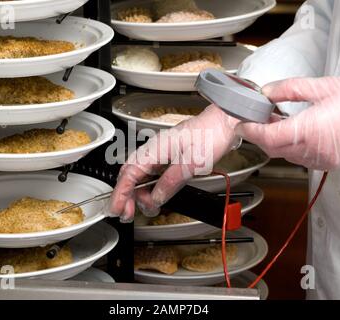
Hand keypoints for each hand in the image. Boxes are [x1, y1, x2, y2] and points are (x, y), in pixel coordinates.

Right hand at [109, 104, 240, 221]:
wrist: (223, 123)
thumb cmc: (209, 135)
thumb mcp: (192, 163)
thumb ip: (171, 181)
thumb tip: (156, 198)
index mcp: (155, 149)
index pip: (129, 173)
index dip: (121, 193)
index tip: (117, 209)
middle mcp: (153, 150)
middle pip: (130, 175)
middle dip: (126, 196)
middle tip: (127, 214)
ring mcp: (159, 153)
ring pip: (140, 176)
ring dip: (139, 194)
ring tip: (147, 209)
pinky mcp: (167, 157)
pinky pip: (151, 174)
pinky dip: (149, 188)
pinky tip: (153, 197)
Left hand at [236, 77, 339, 169]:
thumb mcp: (321, 87)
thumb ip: (289, 89)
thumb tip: (267, 92)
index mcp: (308, 130)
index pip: (268, 136)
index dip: (250, 131)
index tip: (241, 124)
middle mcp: (313, 150)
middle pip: (273, 149)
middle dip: (260, 136)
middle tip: (254, 121)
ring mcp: (322, 159)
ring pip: (286, 155)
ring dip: (276, 142)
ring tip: (275, 123)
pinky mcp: (330, 163)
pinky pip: (302, 159)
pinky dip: (292, 148)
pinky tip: (295, 133)